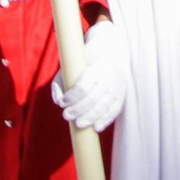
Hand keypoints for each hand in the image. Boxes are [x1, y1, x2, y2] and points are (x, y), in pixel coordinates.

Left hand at [51, 17, 126, 132]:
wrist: (111, 51)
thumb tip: (58, 101)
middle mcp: (107, 77)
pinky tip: (96, 127)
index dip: (71, 98)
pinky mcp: (121, 94)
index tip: (62, 103)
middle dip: (79, 110)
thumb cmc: (84, 61)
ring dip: (91, 117)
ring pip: (104, 106)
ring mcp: (116, 86)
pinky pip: (115, 110)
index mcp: (94, 67)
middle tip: (66, 115)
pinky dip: (106, 120)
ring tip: (78, 124)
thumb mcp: (70, 65)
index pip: (82, 86)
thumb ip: (60, 82)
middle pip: (93, 98)